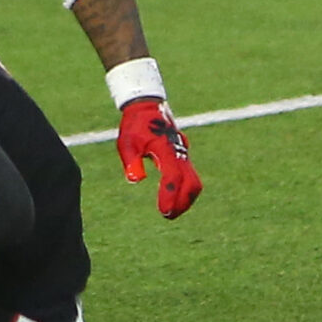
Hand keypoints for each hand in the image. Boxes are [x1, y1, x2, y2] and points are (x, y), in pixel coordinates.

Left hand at [118, 97, 203, 218]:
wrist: (147, 107)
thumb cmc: (135, 125)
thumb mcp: (127, 142)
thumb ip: (131, 161)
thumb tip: (136, 180)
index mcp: (166, 149)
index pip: (173, 177)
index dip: (169, 195)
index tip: (163, 211)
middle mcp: (179, 153)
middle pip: (191, 183)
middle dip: (182, 202)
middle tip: (168, 215)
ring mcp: (183, 155)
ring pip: (194, 182)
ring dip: (186, 198)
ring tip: (170, 211)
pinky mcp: (183, 157)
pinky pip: (190, 177)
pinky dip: (185, 190)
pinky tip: (174, 198)